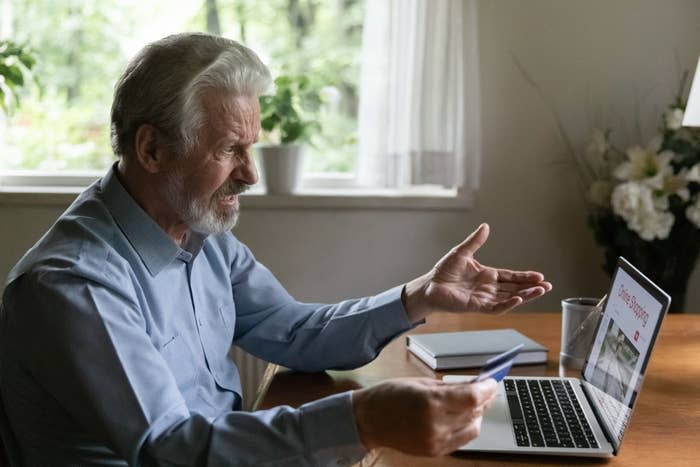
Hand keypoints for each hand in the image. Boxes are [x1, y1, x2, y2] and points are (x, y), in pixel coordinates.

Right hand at [352, 377, 497, 455]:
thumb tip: (475, 385)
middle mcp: (435, 424)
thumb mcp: (420, 383)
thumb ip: (449, 387)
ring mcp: (435, 441)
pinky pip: (462, 440)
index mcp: (430, 401)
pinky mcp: (435, 451)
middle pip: (475, 412)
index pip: (472, 397)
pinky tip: (461, 417)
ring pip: (473, 428)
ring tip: (471, 404)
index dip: (487, 389)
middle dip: (484, 399)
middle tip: (486, 389)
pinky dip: (467, 427)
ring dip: (476, 414)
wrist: (369, 421)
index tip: (492, 382)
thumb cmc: (390, 396)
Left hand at [403, 223, 551, 321]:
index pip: (511, 277)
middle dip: (531, 288)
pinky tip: (518, 299)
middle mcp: (488, 288)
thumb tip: (486, 226)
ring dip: (525, 296)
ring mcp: (484, 298)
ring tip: (540, 291)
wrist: (430, 285)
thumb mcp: (462, 252)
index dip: (525, 277)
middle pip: (515, 288)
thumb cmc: (444, 271)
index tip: (540, 276)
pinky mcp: (477, 307)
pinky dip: (508, 304)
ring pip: (510, 298)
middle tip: (547, 286)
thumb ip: (475, 241)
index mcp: (487, 276)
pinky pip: (496, 307)